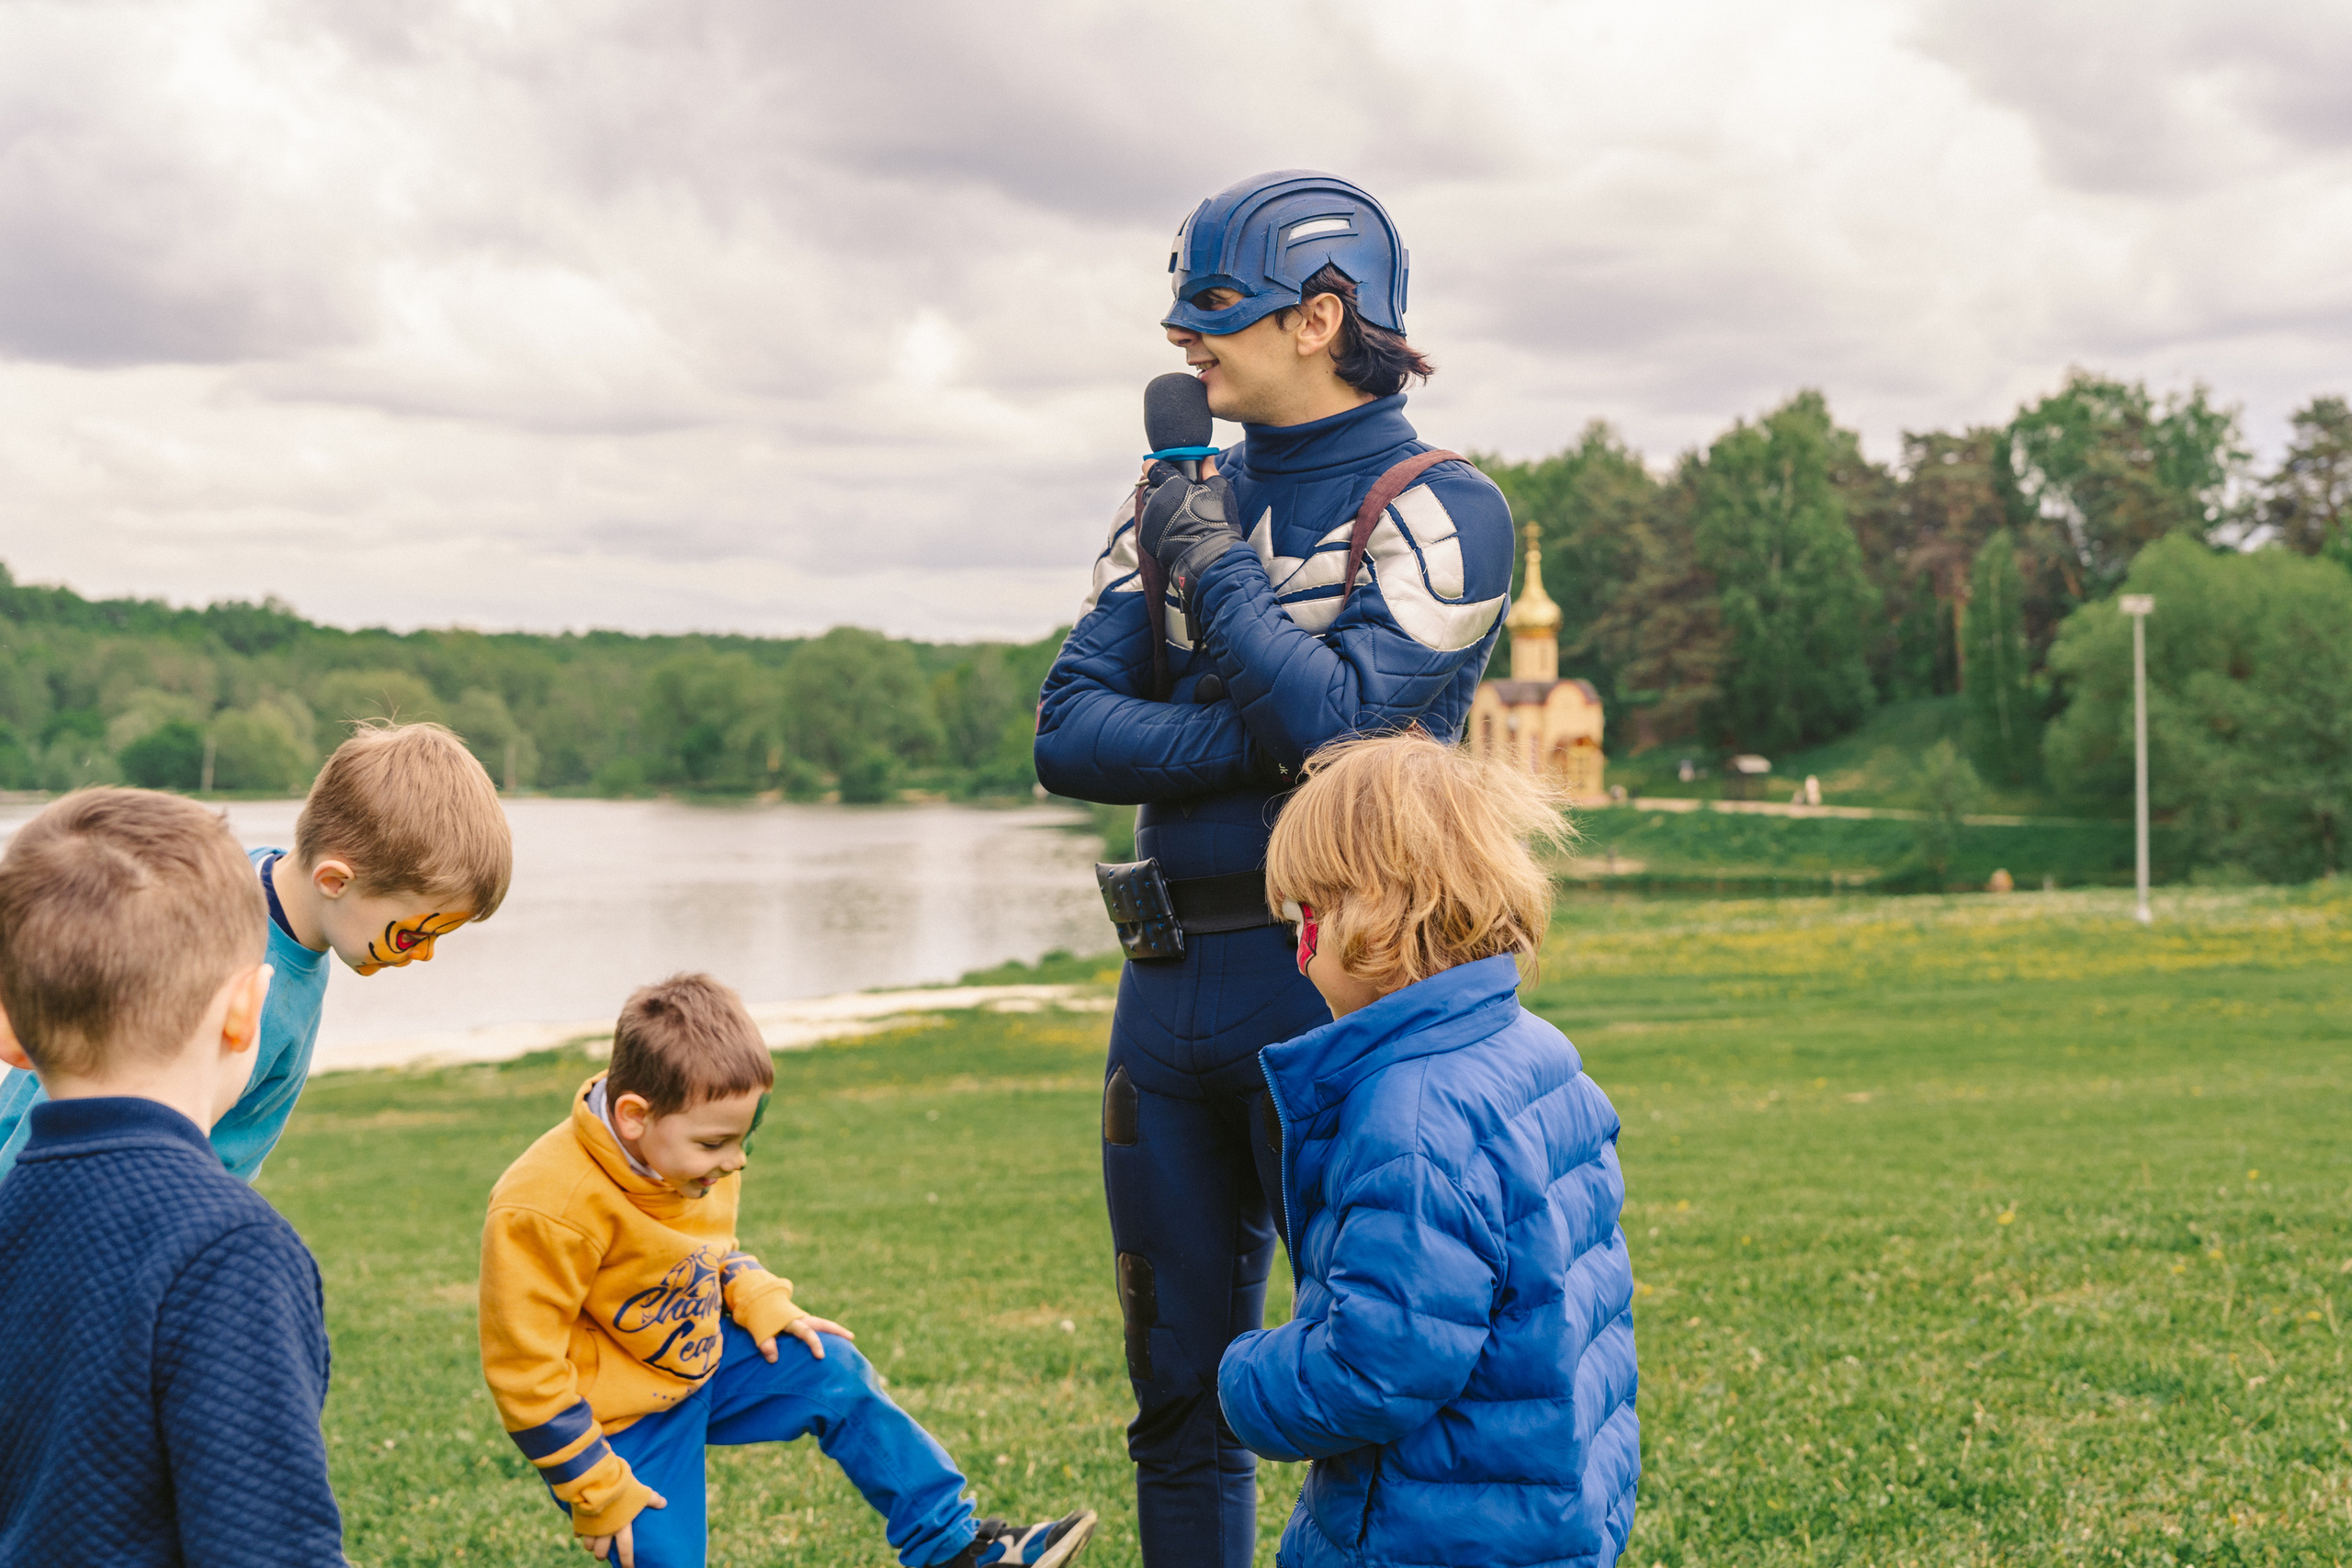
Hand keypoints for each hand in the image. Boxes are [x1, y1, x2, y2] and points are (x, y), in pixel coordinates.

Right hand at [579, 1493, 664, 1566]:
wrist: (598, 1478)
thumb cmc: (622, 1486)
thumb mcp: (640, 1492)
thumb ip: (652, 1499)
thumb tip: (664, 1503)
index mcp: (622, 1526)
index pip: (625, 1550)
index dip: (627, 1562)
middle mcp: (605, 1530)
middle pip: (601, 1551)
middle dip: (601, 1556)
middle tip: (602, 1557)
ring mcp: (591, 1525)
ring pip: (588, 1544)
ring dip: (590, 1547)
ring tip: (592, 1547)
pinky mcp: (580, 1518)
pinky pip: (578, 1531)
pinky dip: (579, 1533)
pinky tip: (580, 1534)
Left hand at [758, 1315, 856, 1361]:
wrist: (760, 1303)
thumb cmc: (760, 1320)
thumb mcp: (760, 1332)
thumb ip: (766, 1345)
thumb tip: (774, 1360)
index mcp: (791, 1321)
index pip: (806, 1332)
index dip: (814, 1344)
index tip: (821, 1356)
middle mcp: (801, 1318)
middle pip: (822, 1323)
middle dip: (836, 1330)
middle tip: (851, 1337)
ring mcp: (803, 1319)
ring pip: (823, 1323)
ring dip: (835, 1330)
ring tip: (849, 1337)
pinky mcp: (803, 1321)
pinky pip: (818, 1326)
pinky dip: (828, 1331)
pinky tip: (834, 1340)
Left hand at [1138, 471, 1245, 621]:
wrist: (1209, 558)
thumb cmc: (1216, 522)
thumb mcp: (1219, 490)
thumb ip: (1209, 471)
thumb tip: (1207, 458)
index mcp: (1170, 484)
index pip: (1154, 467)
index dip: (1156, 465)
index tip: (1157, 465)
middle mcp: (1154, 500)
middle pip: (1150, 487)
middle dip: (1160, 489)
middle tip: (1178, 496)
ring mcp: (1148, 521)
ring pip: (1151, 508)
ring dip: (1161, 509)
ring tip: (1180, 518)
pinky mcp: (1146, 538)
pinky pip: (1150, 527)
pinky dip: (1160, 527)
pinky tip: (1176, 531)